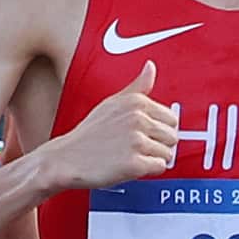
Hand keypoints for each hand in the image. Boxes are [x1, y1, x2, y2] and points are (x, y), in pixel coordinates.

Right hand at [49, 57, 178, 194]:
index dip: (158, 130)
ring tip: (130, 155)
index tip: (142, 133)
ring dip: (152, 159)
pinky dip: (147, 170)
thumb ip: (137, 87)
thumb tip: (151, 67)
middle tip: (135, 147)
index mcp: (136, 102)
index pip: (171, 119)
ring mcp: (136, 141)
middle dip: (158, 145)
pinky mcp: (134, 164)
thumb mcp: (112, 103)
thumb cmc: (90, 134)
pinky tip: (129, 165)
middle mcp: (138, 119)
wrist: (66, 158)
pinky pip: (159, 168)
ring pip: (167, 154)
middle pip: (172, 137)